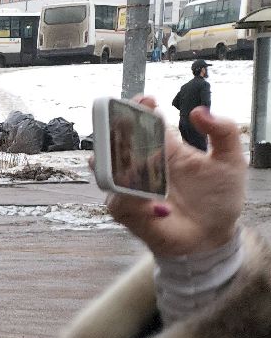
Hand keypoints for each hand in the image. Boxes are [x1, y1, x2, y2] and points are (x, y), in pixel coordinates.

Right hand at [105, 100, 245, 257]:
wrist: (213, 236)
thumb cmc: (219, 199)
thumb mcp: (231, 160)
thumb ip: (223, 132)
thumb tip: (198, 110)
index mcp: (165, 147)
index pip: (143, 121)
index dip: (138, 108)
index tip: (146, 101)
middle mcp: (142, 164)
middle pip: (116, 140)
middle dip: (113, 129)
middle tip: (124, 124)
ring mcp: (131, 186)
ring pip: (107, 169)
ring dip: (115, 164)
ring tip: (133, 163)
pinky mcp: (127, 210)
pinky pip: (119, 200)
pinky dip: (134, 200)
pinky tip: (157, 206)